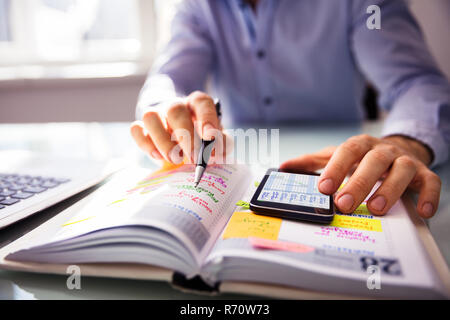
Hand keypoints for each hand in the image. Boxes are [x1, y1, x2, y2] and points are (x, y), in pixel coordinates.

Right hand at [130, 91, 221, 163]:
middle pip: (175, 110)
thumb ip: (220, 144)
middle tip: (194, 158)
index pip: (201, 102)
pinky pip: (136, 129)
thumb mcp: (215, 139)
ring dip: (163, 141)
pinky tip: (158, 156)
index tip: (211, 137)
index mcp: (196, 104)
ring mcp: (156, 114)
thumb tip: (216, 152)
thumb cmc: (201, 138)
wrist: (178, 138)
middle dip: (186, 136)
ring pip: (151, 117)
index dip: (207, 117)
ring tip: (175, 159)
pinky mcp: (142, 127)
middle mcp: (175, 105)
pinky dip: (145, 144)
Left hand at [280, 134, 440, 217]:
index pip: (347, 151)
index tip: (324, 188)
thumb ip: (312, 162)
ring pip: (402, 171)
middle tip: (344, 203)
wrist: (399, 149)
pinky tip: (422, 212)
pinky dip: (429, 196)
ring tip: (376, 208)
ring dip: (390, 189)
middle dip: (359, 182)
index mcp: (361, 145)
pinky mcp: (424, 173)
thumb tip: (283, 167)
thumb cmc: (363, 158)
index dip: (336, 168)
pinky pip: (431, 183)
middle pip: (373, 161)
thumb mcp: (337, 156)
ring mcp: (405, 161)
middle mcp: (384, 151)